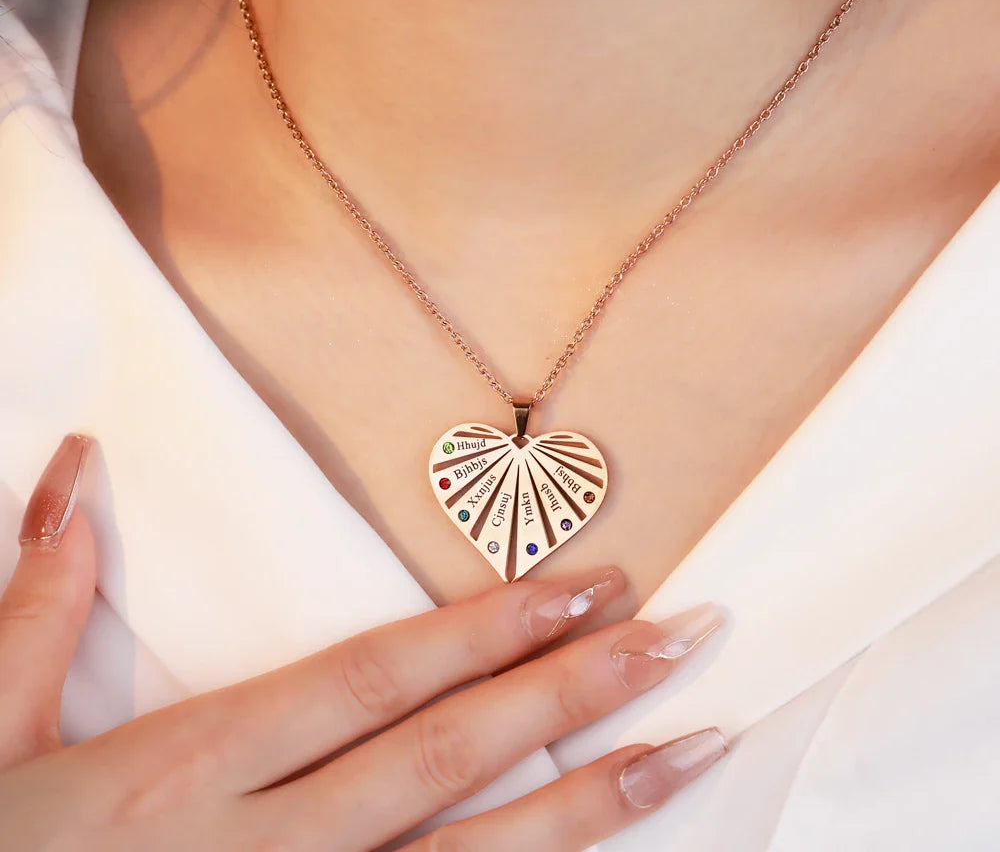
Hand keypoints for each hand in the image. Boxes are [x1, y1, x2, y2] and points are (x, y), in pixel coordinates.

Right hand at [0, 433, 727, 850]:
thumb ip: (41, 602)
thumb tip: (77, 470)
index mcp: (190, 767)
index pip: (377, 677)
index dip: (489, 626)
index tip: (584, 578)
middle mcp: (262, 847)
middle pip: (449, 756)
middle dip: (575, 689)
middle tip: (680, 633)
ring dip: (595, 800)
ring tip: (693, 744)